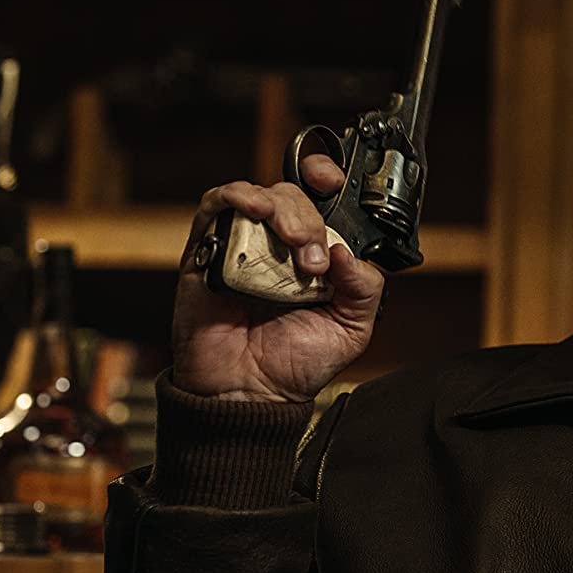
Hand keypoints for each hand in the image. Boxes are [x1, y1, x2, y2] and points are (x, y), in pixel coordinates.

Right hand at [171, 155, 384, 402]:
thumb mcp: (351, 330)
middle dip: (310, 219)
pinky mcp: (207, 250)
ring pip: (261, 195)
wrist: (248, 394)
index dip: (328, 178)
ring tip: (293, 246)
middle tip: (314, 260)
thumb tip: (348, 251)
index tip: (336, 185)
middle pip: (294, 196)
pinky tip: (253, 211)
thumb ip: (365, 289)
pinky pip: (216, 206)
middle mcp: (279, 244)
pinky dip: (236, 198)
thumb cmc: (292, 364)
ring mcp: (243, 244)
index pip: (321, 198)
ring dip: (283, 211)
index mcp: (315, 254)